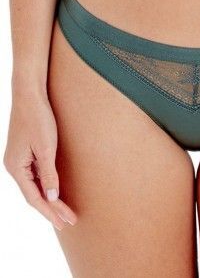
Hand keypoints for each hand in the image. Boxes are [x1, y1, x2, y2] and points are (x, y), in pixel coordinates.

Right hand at [3, 87, 76, 230]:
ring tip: (64, 211)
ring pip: (35, 185)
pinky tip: (56, 191)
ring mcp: (19, 159)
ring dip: (50, 198)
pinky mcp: (25, 151)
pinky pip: (36, 174)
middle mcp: (14, 166)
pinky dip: (46, 184)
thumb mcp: (46, 147)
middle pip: (34, 194)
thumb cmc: (37, 117)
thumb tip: (51, 197)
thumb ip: (48, 173)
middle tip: (68, 221)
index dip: (49, 212)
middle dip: (52, 208)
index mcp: (15, 167)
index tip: (63, 222)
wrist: (30, 92)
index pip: (34, 198)